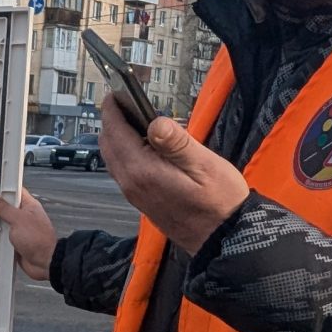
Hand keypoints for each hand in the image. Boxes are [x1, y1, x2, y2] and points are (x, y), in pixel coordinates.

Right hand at [0, 187, 58, 280]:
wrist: (44, 262)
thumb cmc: (40, 240)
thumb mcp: (18, 219)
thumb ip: (4, 208)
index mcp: (29, 206)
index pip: (14, 191)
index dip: (3, 189)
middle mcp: (24, 216)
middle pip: (6, 207)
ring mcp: (19, 229)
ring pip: (2, 222)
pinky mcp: (15, 241)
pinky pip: (2, 236)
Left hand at [99, 94, 248, 250]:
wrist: (224, 239)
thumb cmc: (220, 202)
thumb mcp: (205, 166)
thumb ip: (177, 143)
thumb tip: (154, 122)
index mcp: (143, 171)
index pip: (115, 131)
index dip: (114, 108)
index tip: (118, 92)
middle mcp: (131, 183)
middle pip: (108, 143)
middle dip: (112, 120)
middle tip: (126, 101)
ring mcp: (134, 193)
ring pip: (113, 157)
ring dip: (118, 136)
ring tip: (135, 118)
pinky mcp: (141, 200)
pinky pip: (123, 170)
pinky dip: (125, 152)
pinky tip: (143, 144)